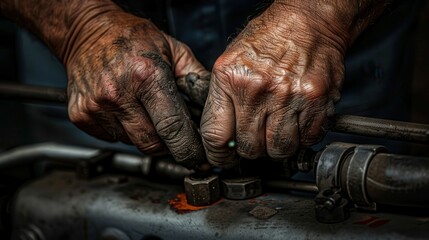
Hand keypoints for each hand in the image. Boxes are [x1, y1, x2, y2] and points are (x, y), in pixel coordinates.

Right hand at [64, 8, 208, 167]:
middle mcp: (119, 93)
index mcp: (146, 76)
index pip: (173, 128)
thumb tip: (215, 109)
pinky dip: (124, 131)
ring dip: (145, 135)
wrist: (86, 31)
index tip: (198, 157)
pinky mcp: (81, 116)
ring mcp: (97, 107)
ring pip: (133, 143)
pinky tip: (125, 110)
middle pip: (153, 144)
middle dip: (169, 146)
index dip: (189, 149)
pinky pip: (113, 138)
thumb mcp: (173, 49)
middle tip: (175, 135)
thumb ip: (196, 79)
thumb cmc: (131, 37)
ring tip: (145, 111)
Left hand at [201, 1, 350, 167]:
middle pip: (249, 148)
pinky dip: (302, 138)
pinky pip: (307, 139)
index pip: (216, 136)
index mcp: (231, 79)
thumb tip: (221, 137)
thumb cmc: (270, 38)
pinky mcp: (317, 101)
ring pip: (279, 150)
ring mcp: (290, 97)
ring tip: (276, 129)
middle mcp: (260, 89)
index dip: (218, 155)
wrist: (309, 20)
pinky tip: (296, 122)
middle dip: (250, 149)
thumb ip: (222, 100)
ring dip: (276, 146)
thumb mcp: (230, 62)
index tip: (223, 158)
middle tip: (254, 138)